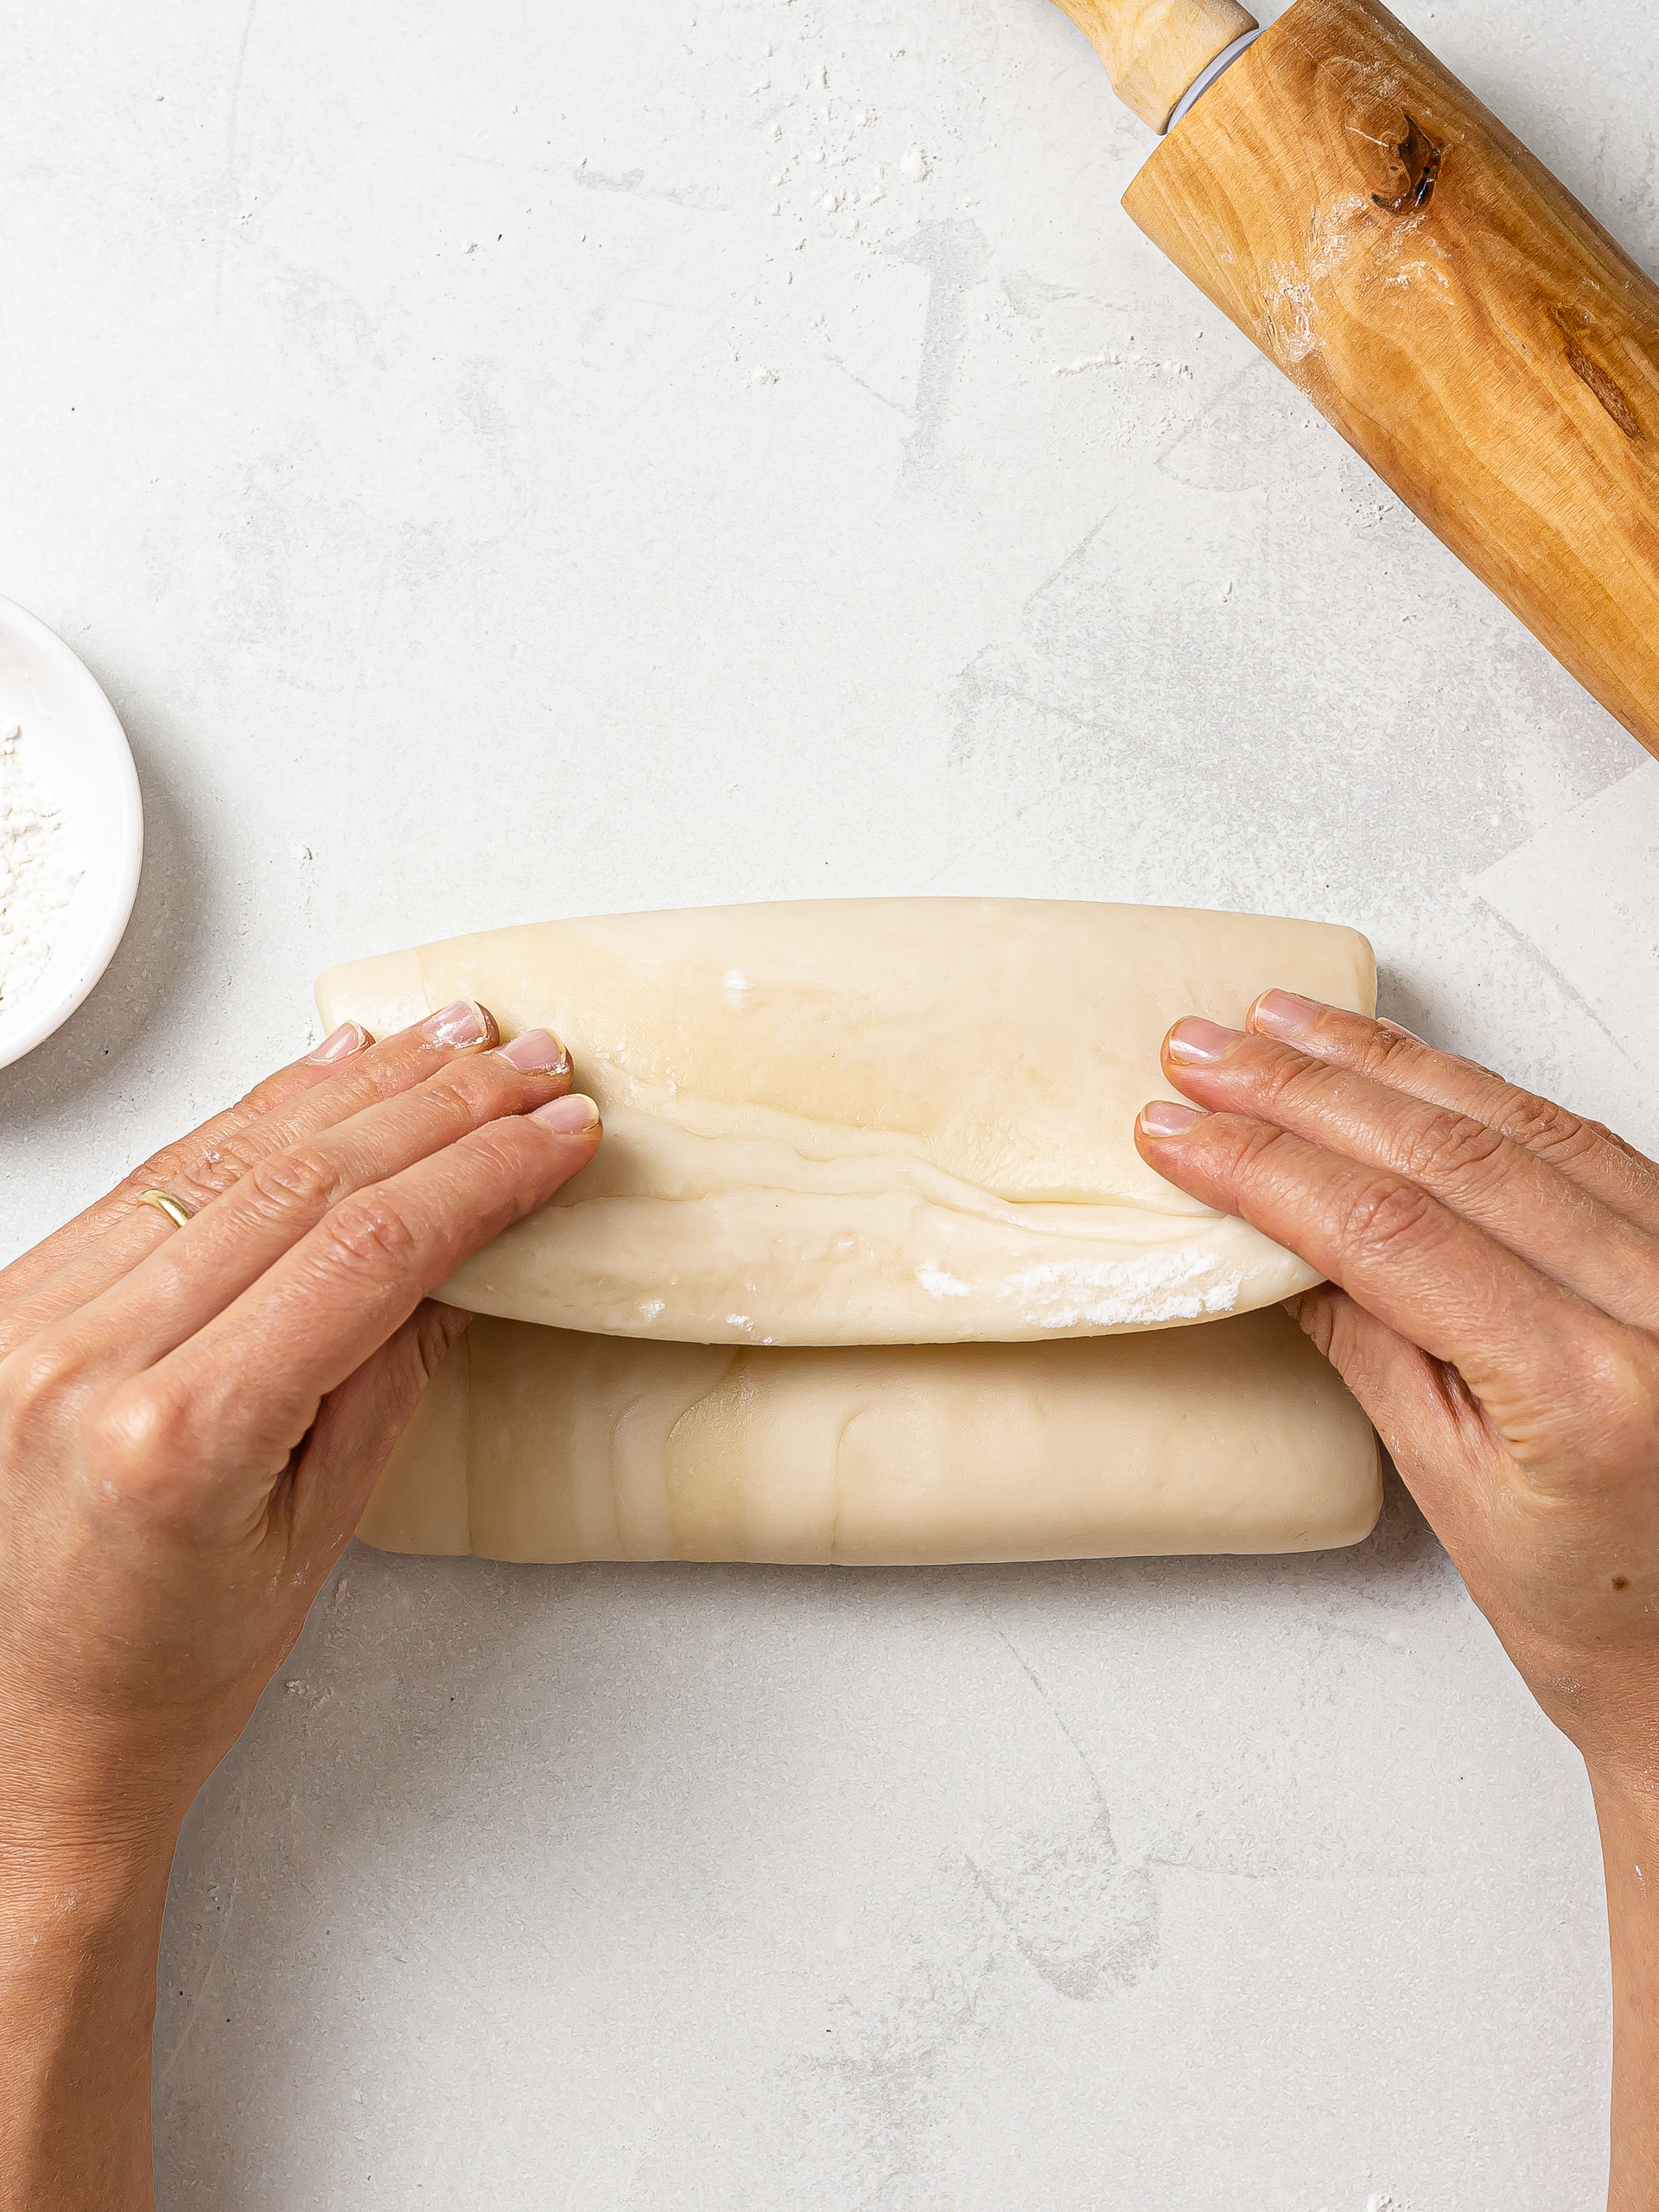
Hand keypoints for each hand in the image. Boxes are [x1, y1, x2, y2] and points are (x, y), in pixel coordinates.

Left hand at [0, 1001, 600, 2210]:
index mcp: (175, 1438)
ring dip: (354, 1089)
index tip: (555, 1132)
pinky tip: (322, 1076)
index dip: (481, 1174)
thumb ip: (388, 1376)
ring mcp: (33, 1318)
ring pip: (227, 1155)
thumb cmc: (159, 1681)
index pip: (366, 1250)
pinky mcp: (14, 1296)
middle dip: (438, 1109)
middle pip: (301, 1181)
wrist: (20, 1740)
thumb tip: (464, 1251)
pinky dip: (253, 1117)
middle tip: (524, 1064)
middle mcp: (84, 1358)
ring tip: (448, 1047)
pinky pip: (158, 1178)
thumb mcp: (314, 1540)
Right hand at [1136, 991, 1658, 2207]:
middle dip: (1308, 1091)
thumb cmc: (1607, 1619)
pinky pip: (1577, 1140)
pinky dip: (1476, 1093)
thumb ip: (1372, 1349)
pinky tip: (1404, 1065)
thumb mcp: (1457, 1498)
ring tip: (1281, 1025)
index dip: (1270, 1170)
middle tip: (1206, 1051)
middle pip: (1452, 1157)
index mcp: (1593, 1388)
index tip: (1185, 1131)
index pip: (1392, 1234)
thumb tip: (1278, 1243)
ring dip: (1386, 1065)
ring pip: (1518, 1123)